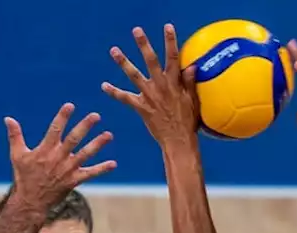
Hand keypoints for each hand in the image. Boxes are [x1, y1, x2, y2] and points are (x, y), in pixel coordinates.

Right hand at [6, 103, 115, 208]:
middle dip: (85, 126)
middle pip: (74, 139)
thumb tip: (8, 118)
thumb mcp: (17, 155)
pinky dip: (102, 169)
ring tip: (109, 135)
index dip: (63, 117)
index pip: (55, 129)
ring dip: (98, 144)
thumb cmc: (23, 177)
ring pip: (85, 154)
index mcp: (45, 149)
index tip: (70, 105)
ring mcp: (68, 169)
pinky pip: (90, 174)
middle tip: (96, 116)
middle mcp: (58, 158)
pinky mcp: (74, 181)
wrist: (30, 201)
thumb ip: (15, 136)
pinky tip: (113, 164)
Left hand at [102, 25, 199, 149]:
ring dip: (123, 62)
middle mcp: (160, 86)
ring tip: (114, 50)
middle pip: (151, 61)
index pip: (173, 57)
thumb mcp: (192, 100)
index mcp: (174, 83)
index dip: (170, 41)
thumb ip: (189, 82)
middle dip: (144, 45)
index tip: (167, 27)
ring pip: (134, 75)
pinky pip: (125, 98)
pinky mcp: (141, 107)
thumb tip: (191, 65)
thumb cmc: (188, 121)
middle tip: (136, 31)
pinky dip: (114, 92)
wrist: (178, 140)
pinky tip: (103, 85)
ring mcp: (149, 96)